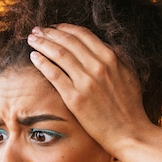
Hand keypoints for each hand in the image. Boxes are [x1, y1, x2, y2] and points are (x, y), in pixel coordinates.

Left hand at [26, 24, 156, 159]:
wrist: (128, 133)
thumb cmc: (130, 108)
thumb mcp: (130, 76)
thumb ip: (119, 58)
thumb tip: (109, 46)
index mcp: (111, 58)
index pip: (83, 35)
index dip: (65, 28)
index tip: (55, 28)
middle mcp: (98, 66)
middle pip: (68, 41)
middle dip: (50, 33)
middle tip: (37, 30)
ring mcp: (85, 82)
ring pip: (59, 54)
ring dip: (42, 43)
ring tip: (32, 39)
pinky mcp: (75, 98)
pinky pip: (54, 74)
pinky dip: (42, 62)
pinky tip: (34, 57)